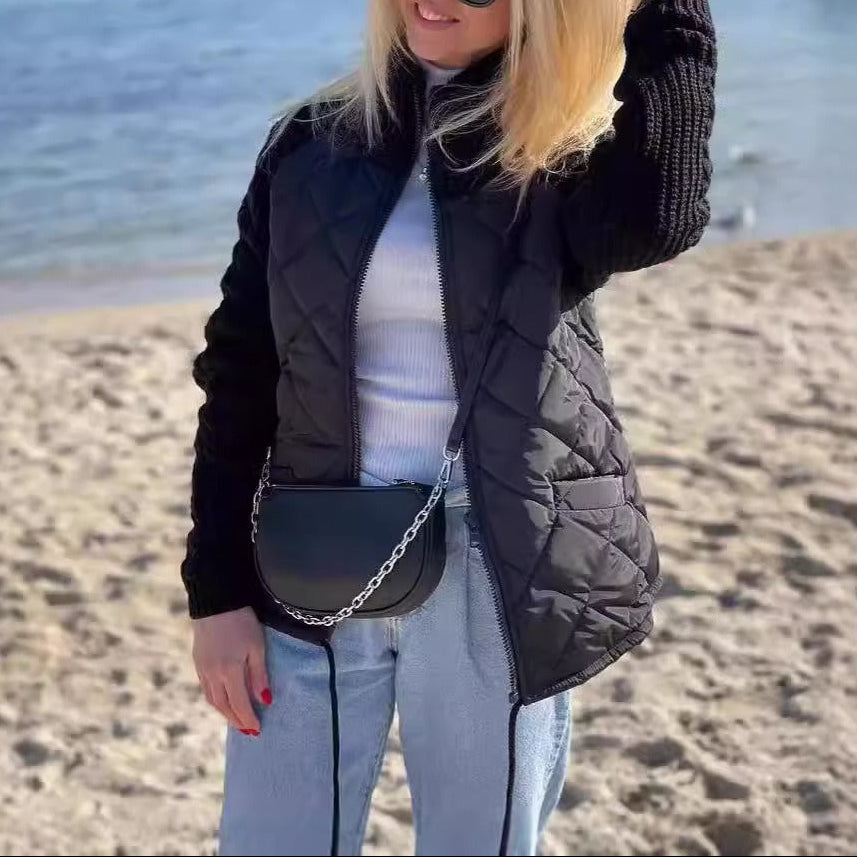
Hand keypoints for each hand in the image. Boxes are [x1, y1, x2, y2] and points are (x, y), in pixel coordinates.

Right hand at [192, 606, 271, 734]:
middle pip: (224, 706)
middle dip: (236, 720)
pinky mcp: (198, 663)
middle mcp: (213, 675)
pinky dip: (216, 700)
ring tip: (237, 719)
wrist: (216, 602)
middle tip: (248, 730)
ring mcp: (202, 669)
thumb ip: (259, 675)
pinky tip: (223, 700)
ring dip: (225, 712)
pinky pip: (206, 689)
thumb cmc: (242, 622)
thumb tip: (264, 701)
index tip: (257, 730)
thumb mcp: (257, 647)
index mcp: (229, 671)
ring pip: (212, 700)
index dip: (248, 719)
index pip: (239, 704)